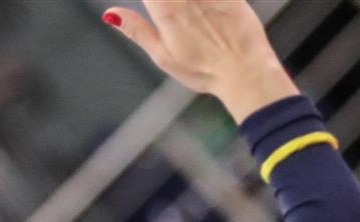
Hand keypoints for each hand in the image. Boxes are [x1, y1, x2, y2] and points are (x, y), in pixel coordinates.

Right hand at [103, 0, 297, 122]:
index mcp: (164, 9)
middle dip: (165, 2)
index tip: (154, 6)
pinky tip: (206, 7)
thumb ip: (137, 30)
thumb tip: (111, 14)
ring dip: (192, 2)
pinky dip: (207, 0)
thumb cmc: (208, 72)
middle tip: (174, 15)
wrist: (248, 76)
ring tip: (192, 16)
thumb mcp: (165, 57)